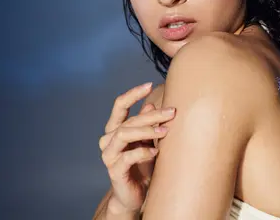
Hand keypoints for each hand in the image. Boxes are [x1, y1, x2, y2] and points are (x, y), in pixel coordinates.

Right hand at [98, 82, 175, 214]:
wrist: (135, 195)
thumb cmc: (142, 166)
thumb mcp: (147, 141)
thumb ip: (147, 125)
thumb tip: (151, 104)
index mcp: (114, 129)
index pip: (119, 105)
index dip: (132, 94)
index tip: (149, 84)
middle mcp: (108, 140)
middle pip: (128, 120)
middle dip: (151, 115)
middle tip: (171, 112)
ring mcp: (109, 155)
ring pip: (124, 134)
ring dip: (146, 131)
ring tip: (164, 132)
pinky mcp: (114, 170)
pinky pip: (127, 157)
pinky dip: (143, 152)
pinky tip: (156, 152)